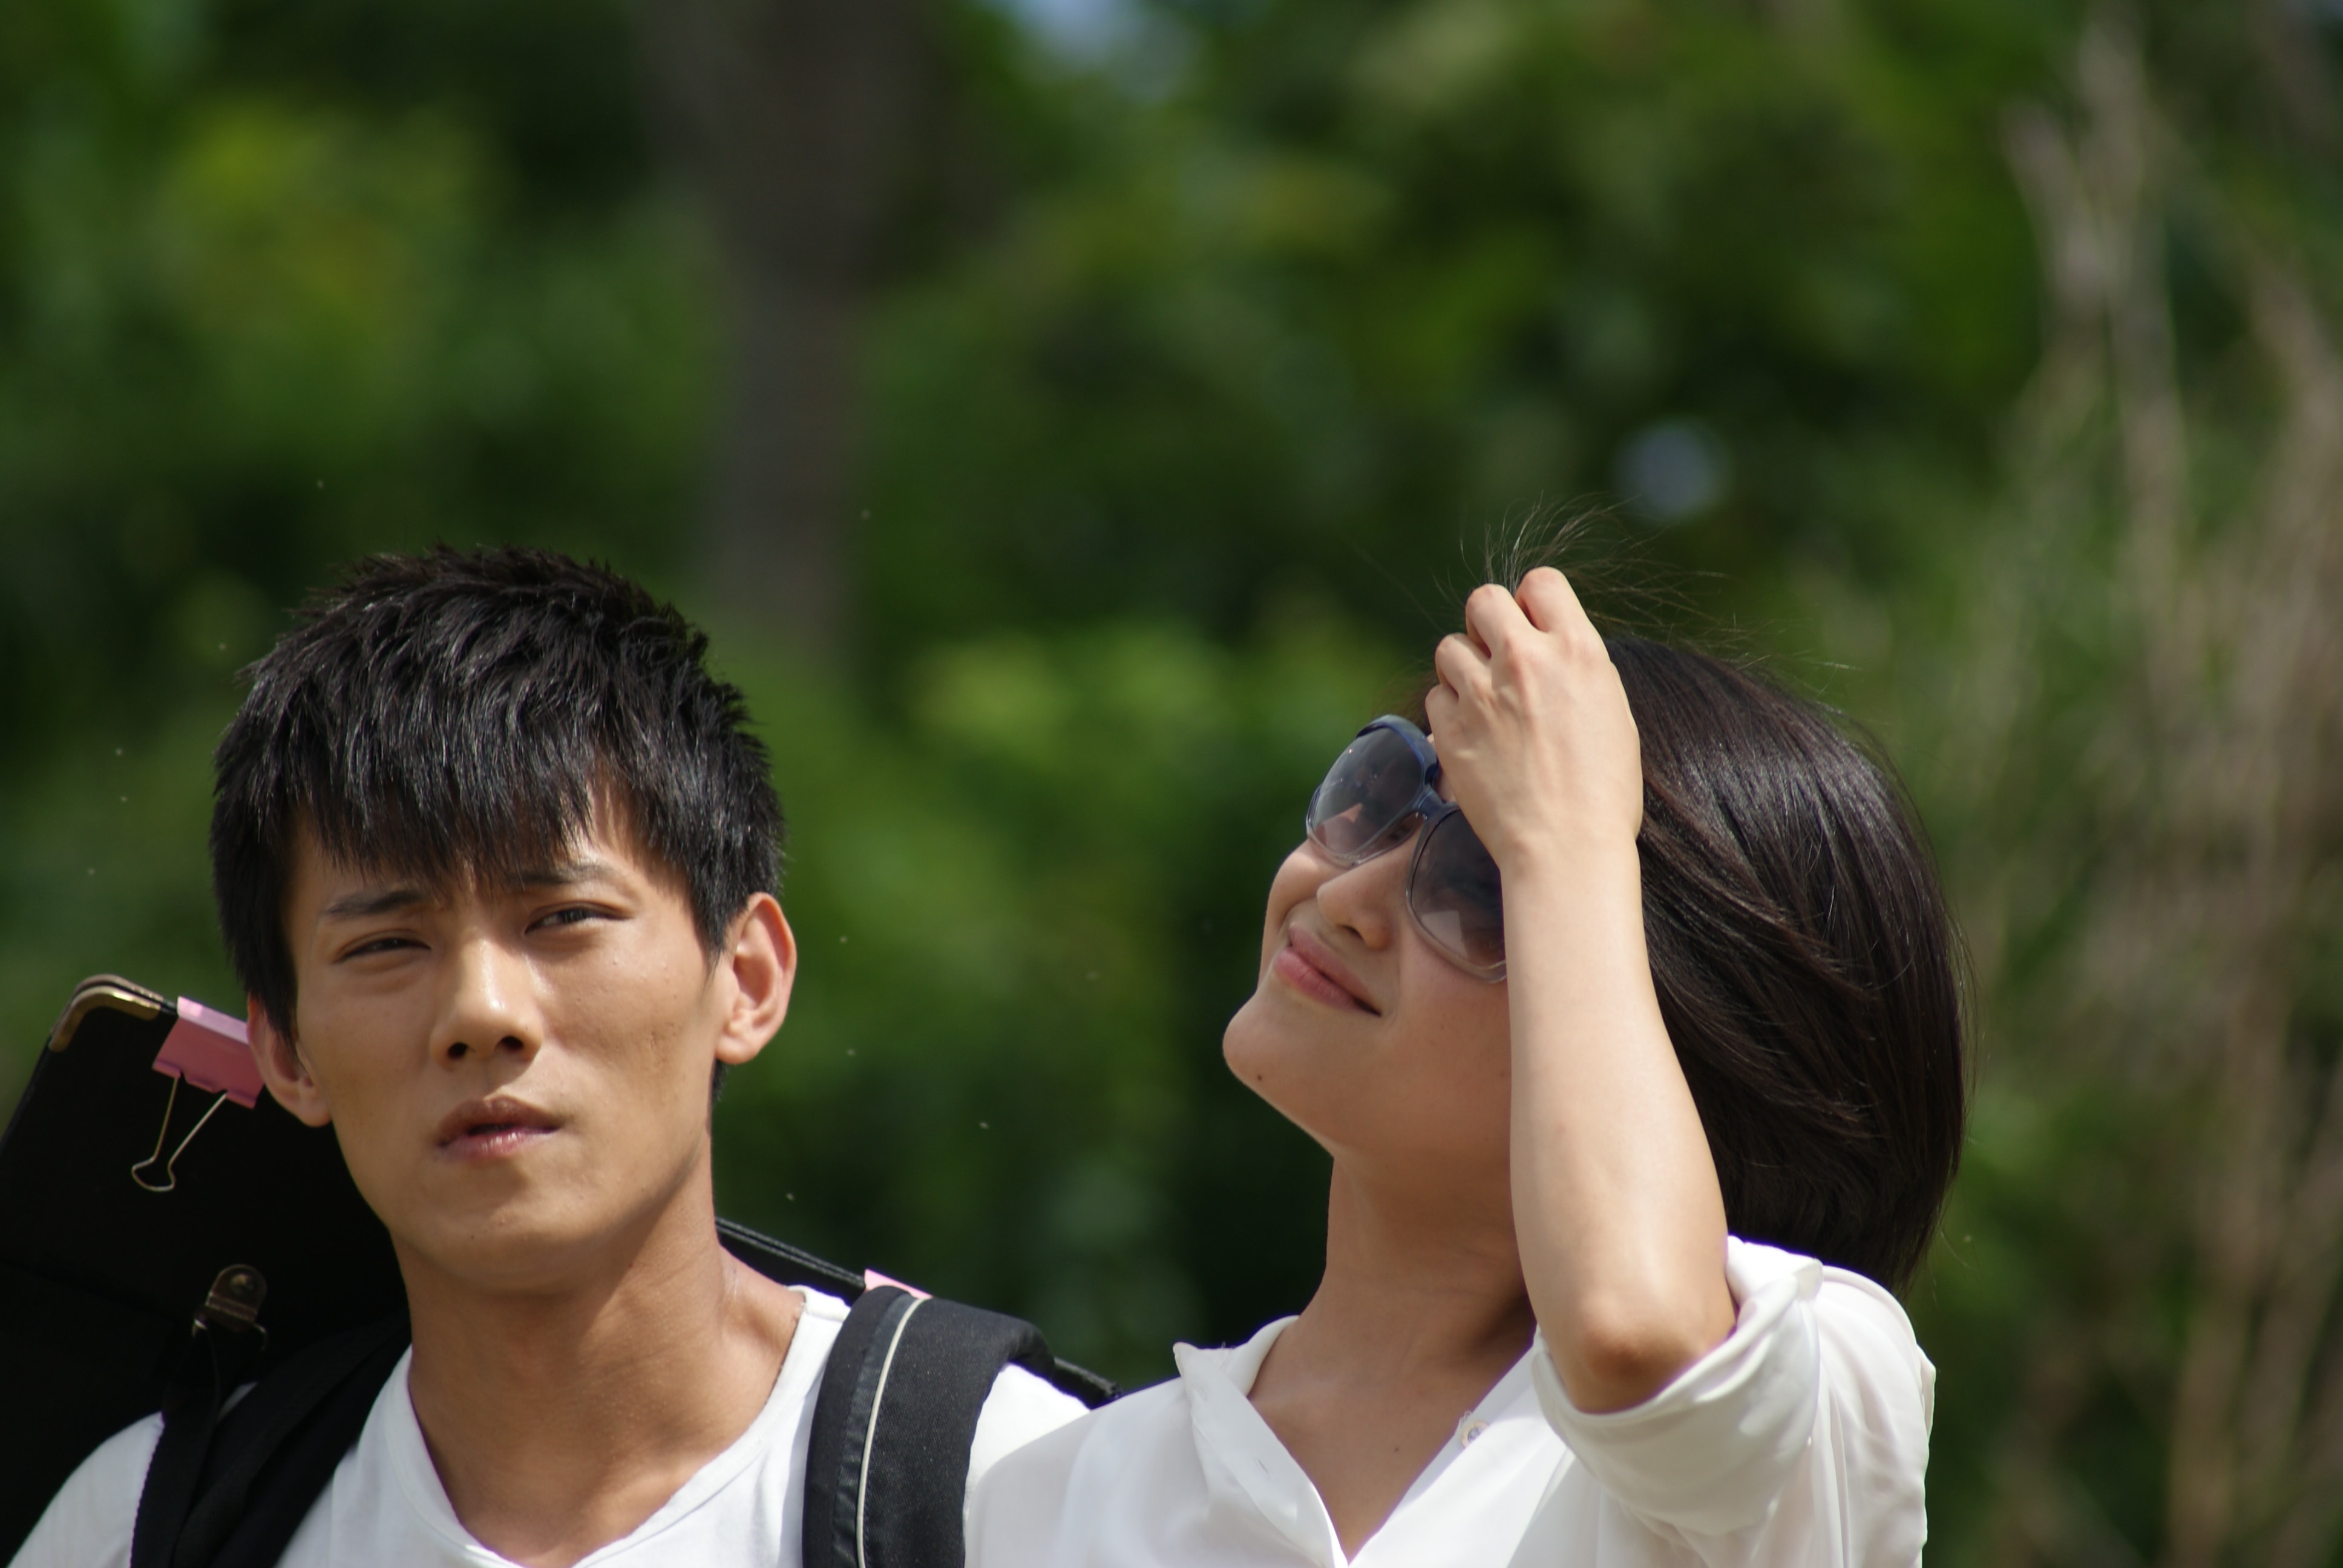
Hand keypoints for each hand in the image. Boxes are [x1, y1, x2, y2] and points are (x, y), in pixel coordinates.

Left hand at [1424, 568, 1642, 874]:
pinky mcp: (1449, 730)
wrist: (1566, 847)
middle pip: (1484, 600)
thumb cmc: (1603, 790)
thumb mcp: (1611, 711)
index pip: (1541, 583)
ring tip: (1484, 701)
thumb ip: (1574, 667)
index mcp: (1577, 651)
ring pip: (1449, 646)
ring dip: (1463, 666)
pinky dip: (1448, 709)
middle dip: (1488, 622)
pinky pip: (1435, 696)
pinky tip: (1471, 734)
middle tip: (1498, 657)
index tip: (1532, 626)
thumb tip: (1546, 646)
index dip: (1533, 602)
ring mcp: (1482, 694)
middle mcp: (1525, 661)